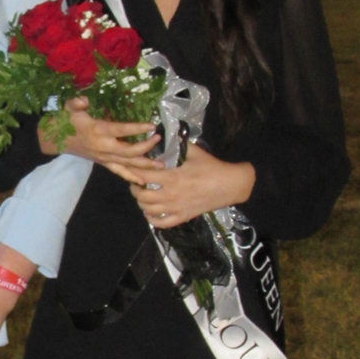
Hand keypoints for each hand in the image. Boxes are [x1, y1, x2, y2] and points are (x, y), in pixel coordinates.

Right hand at [40, 96, 164, 184]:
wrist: (55, 139)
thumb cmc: (65, 121)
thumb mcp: (69, 108)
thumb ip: (76, 103)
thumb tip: (84, 100)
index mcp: (98, 131)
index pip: (121, 131)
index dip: (137, 128)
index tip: (152, 126)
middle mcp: (104, 147)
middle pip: (129, 151)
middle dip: (146, 147)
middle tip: (159, 139)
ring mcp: (104, 157)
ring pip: (128, 164)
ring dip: (145, 165)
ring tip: (162, 165)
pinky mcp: (104, 163)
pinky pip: (120, 172)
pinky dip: (131, 177)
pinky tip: (143, 181)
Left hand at [131, 144, 254, 227]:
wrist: (230, 185)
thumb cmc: (212, 167)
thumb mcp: (194, 152)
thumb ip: (177, 144)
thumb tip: (163, 135)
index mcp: (172, 178)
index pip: (144, 175)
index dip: (133, 170)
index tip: (129, 166)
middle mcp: (171, 195)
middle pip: (142, 195)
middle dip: (134, 188)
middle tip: (135, 181)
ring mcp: (176, 208)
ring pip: (149, 210)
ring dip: (141, 202)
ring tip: (142, 194)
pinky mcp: (183, 217)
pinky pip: (161, 224)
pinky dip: (152, 219)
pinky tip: (150, 211)